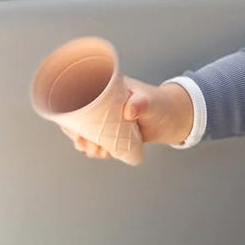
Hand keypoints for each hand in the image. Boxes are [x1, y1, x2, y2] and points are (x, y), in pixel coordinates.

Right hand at [60, 77, 194, 157]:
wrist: (173, 117)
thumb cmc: (161, 103)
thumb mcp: (150, 101)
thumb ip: (141, 103)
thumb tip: (129, 110)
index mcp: (107, 90)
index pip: (80, 98)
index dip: (71, 115)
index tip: (72, 128)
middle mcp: (104, 105)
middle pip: (80, 120)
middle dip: (78, 135)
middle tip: (85, 144)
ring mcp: (108, 121)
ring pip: (89, 134)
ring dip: (88, 145)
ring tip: (97, 150)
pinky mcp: (114, 133)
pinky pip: (100, 142)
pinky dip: (99, 150)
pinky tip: (104, 153)